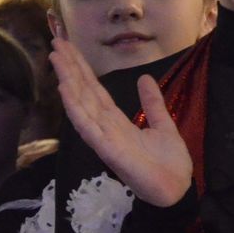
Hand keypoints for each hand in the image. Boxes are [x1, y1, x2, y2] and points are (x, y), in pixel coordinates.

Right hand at [51, 38, 191, 206]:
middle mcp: (106, 128)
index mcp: (117, 122)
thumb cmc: (169, 164)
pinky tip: (66, 91)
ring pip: (82, 105)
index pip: (96, 91)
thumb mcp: (163, 126)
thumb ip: (152, 104)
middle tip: (56, 42)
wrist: (177, 190)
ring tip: (57, 58)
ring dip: (68, 81)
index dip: (82, 69)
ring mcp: (104, 139)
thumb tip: (144, 78)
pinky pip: (89, 128)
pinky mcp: (108, 151)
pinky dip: (76, 109)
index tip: (69, 47)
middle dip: (70, 68)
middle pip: (84, 93)